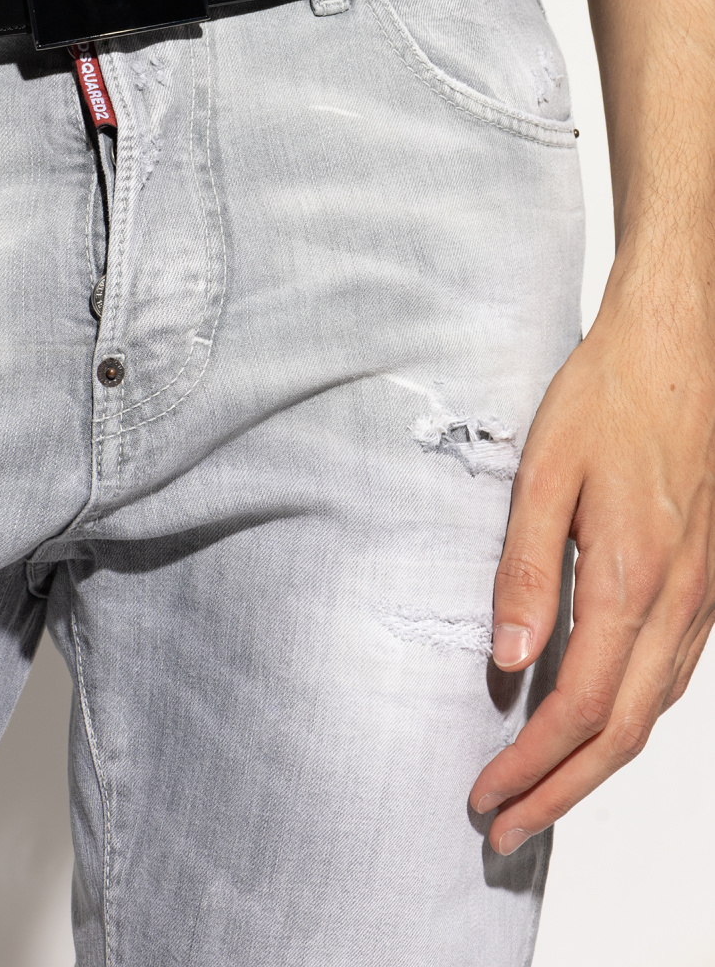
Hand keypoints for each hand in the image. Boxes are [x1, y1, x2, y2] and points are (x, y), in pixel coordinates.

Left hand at [468, 245, 714, 852]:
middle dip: (561, 793)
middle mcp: (676, 600)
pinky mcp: (705, 582)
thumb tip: (508, 661)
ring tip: (542, 793)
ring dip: (595, 766)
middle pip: (620, 732)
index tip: (484, 796)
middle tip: (504, 830)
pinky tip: (598, 723)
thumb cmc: (608, 395)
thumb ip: (524, 569)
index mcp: (630, 576)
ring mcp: (700, 596)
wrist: (680, 346)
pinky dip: (631, 719)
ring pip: (652, 712)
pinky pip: (672, 676)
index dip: (531, 765)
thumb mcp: (544, 471)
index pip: (578, 707)